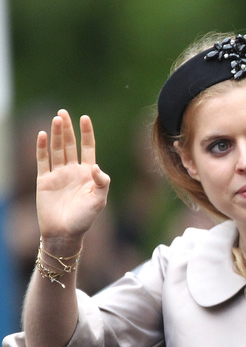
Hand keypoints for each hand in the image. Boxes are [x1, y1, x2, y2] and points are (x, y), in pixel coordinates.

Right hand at [36, 110, 109, 242]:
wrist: (65, 234)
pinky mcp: (44, 181)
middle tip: (63, 112)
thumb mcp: (99, 200)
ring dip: (55, 134)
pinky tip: (42, 135)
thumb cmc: (85, 218)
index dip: (86, 133)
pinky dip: (42, 148)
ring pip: (56, 150)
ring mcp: (58, 175)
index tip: (85, 118)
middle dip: (67, 129)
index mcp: (88, 174)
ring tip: (56, 119)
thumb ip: (102, 182)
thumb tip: (95, 166)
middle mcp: (73, 171)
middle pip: (69, 145)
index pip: (88, 148)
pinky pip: (42, 161)